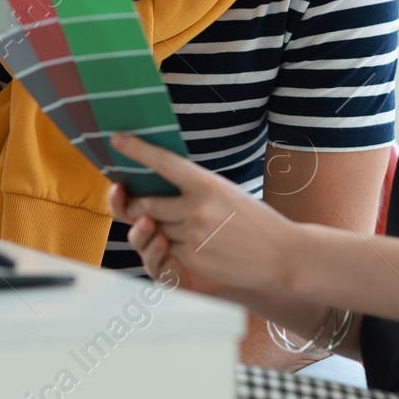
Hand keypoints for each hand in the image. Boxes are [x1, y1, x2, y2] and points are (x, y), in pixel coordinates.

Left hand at [106, 133, 300, 298]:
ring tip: (183, 228)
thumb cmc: (254, 220)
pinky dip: (171, 248)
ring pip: (154, 228)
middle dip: (139, 207)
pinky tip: (197, 246)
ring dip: (159, 229)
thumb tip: (161, 187)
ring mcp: (192, 235)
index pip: (164, 162)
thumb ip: (196, 189)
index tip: (117, 139)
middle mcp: (196, 207)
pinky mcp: (191, 258)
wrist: (281, 255)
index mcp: (207, 183)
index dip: (137, 150)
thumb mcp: (227, 192)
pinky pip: (166, 250)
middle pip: (146, 204)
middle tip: (139, 204)